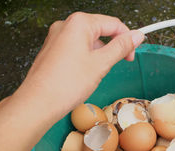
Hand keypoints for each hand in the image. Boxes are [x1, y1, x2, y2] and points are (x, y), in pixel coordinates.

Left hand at [15, 12, 144, 120]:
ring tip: (96, 74)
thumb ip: (121, 47)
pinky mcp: (52, 50)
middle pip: (99, 30)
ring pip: (88, 41)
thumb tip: (136, 36)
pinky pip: (75, 49)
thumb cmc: (65, 85)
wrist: (38, 103)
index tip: (132, 53)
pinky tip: (84, 75)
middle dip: (112, 47)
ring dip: (98, 55)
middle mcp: (65, 26)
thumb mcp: (101, 64)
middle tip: (118, 64)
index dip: (127, 38)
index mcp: (79, 23)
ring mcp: (56, 38)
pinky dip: (85, 59)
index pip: (113, 23)